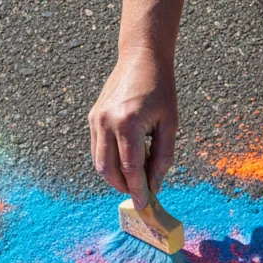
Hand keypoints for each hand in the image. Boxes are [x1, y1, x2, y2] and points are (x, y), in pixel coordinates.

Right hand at [89, 46, 177, 208]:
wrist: (141, 58)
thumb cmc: (161, 89)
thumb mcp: (170, 125)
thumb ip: (163, 157)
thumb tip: (155, 186)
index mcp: (128, 123)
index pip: (130, 168)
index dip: (138, 190)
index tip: (144, 205)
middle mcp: (106, 122)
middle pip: (109, 170)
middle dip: (124, 187)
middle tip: (141, 193)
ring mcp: (96, 120)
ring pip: (100, 163)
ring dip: (116, 177)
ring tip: (137, 174)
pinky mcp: (93, 118)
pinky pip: (98, 150)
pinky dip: (111, 161)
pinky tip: (129, 158)